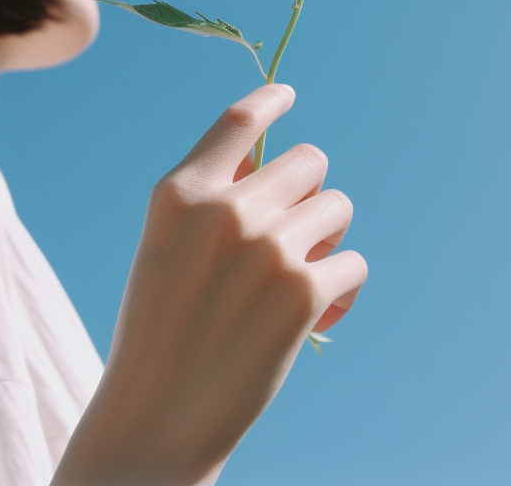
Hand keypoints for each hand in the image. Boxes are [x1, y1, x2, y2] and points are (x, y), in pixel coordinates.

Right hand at [52, 84, 367, 485]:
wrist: (157, 414)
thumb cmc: (160, 330)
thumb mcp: (165, 246)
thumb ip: (211, 200)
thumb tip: (281, 170)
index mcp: (179, 192)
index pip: (239, 122)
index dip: (270, 100)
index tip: (288, 95)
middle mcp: (225, 208)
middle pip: (309, 161)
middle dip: (312, 192)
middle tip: (296, 234)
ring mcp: (266, 246)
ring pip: (339, 207)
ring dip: (329, 238)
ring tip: (303, 278)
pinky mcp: (302, 291)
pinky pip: (353, 262)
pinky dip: (344, 288)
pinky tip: (321, 315)